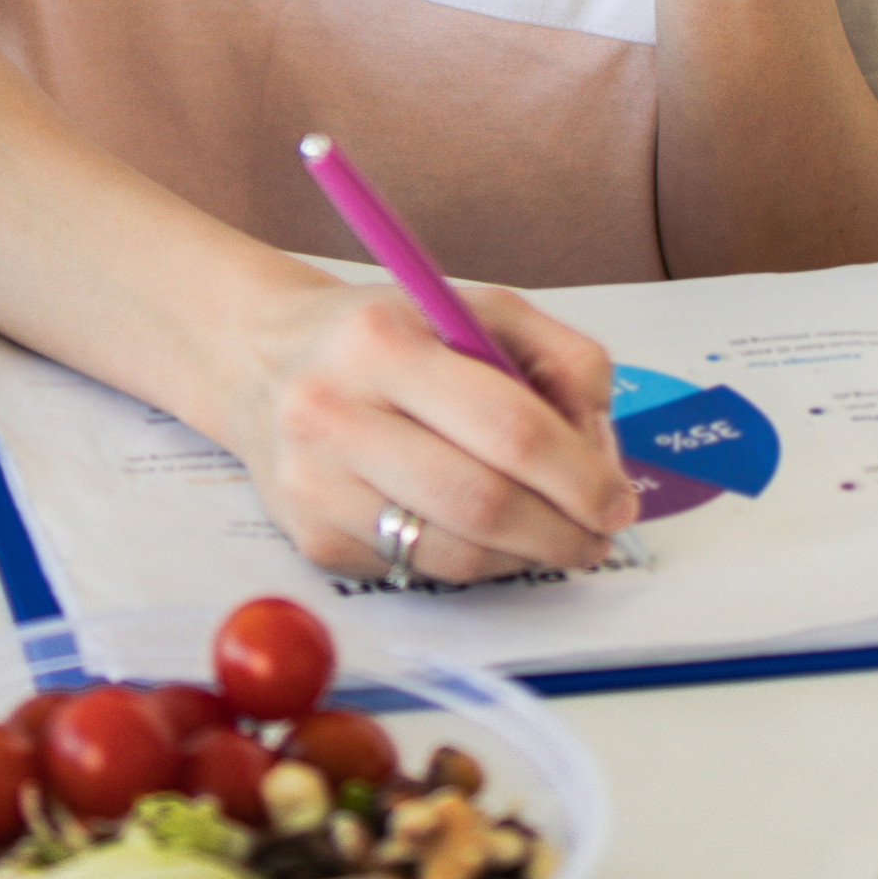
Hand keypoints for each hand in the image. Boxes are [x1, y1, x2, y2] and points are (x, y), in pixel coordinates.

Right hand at [222, 272, 641, 584]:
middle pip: (482, 502)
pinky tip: (485, 535)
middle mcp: (334, 413)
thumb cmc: (386, 332)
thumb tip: (599, 448)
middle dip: (563, 531)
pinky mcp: (310, 538)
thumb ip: (558, 354)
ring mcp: (315, 485)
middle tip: (599, 534)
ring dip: (525, 557)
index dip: (579, 475)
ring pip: (453, 555)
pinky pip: (417, 572)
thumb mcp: (471, 306)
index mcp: (381, 341)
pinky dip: (473, 565)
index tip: (618, 496)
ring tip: (554, 537)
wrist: (259, 358)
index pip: (507, 426)